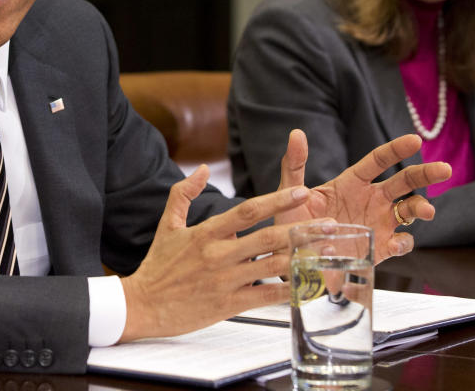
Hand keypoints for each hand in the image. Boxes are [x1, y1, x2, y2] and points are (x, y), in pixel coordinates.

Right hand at [119, 165, 323, 341]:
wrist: (143, 305)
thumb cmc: (157, 265)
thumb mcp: (167, 225)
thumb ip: (184, 193)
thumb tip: (204, 168)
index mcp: (206, 233)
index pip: (247, 211)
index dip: (276, 200)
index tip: (301, 191)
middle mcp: (218, 255)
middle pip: (267, 238)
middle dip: (302, 229)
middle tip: (331, 223)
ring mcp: (225, 281)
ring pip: (271, 267)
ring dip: (303, 257)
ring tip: (327, 250)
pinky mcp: (228, 305)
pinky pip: (265, 296)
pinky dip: (288, 291)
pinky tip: (308, 285)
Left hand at [275, 130, 450, 262]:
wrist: (293, 257)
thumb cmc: (292, 220)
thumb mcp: (290, 192)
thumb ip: (295, 163)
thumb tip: (296, 133)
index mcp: (352, 182)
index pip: (378, 160)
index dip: (396, 150)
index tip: (415, 139)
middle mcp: (371, 199)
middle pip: (404, 182)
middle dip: (425, 174)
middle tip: (444, 169)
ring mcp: (378, 223)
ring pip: (409, 210)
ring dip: (421, 208)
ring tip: (426, 211)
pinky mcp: (380, 248)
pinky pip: (401, 243)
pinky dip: (404, 242)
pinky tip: (398, 242)